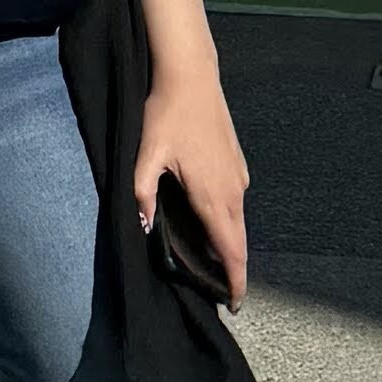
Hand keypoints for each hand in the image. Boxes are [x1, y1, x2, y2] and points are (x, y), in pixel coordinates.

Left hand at [132, 62, 253, 308]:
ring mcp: (239, 177)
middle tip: (219, 291)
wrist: (192, 76)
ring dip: (230, 245)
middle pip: (238, 242)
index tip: (234, 305)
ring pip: (238, 223)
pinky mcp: (238, 164)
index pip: (231, 251)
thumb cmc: (167, 114)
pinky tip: (210, 221)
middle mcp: (233, 192)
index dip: (235, 281)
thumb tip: (143, 226)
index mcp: (213, 196)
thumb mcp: (147, 154)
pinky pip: (237, 204)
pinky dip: (228, 221)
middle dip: (233, 270)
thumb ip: (142, 192)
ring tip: (211, 262)